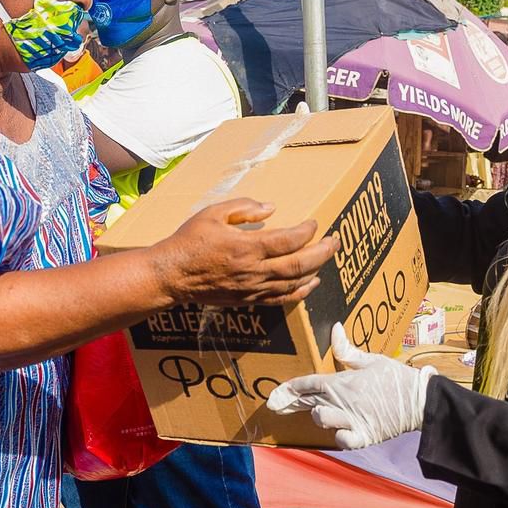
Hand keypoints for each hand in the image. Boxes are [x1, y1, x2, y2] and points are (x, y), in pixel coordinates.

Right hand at [153, 198, 339, 306]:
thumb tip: (271, 208)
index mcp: (246, 246)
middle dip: (322, 252)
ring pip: (294, 283)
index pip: (288, 240)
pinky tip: (311, 284)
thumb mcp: (213, 213)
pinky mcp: (248, 299)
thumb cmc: (190, 240)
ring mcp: (252, 288)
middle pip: (299, 264)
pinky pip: (281, 299)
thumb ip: (243, 207)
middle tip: (335, 241)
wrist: (172, 275)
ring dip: (315, 270)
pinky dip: (300, 293)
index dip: (307, 232)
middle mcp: (254, 270)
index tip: (314, 223)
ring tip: (327, 258)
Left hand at [267, 323, 435, 448]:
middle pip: (308, 402)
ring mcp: (353, 420)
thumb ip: (347, 350)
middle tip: (275, 406)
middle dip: (289, 404)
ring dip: (319, 416)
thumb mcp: (371, 359)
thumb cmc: (395, 377)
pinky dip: (340, 437)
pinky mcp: (364, 436)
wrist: (420, 400)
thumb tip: (335, 329)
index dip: (288, 389)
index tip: (273, 395)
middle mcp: (343, 401)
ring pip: (322, 419)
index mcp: (343, 381)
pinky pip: (343, 440)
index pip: (307, 383)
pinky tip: (339, 432)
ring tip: (322, 412)